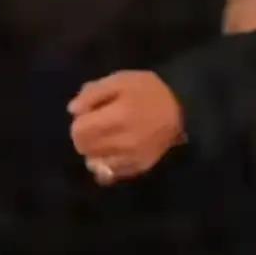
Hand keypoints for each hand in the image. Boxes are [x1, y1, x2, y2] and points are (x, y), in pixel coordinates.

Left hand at [68, 71, 184, 184]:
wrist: (183, 108)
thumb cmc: (148, 91)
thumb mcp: (120, 80)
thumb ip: (93, 93)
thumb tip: (73, 110)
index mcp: (118, 117)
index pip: (79, 130)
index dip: (80, 120)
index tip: (90, 112)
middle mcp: (124, 142)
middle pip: (84, 148)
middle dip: (85, 136)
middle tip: (98, 124)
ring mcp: (132, 158)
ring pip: (94, 163)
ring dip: (94, 150)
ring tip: (107, 137)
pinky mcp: (139, 167)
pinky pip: (110, 174)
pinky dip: (106, 163)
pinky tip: (114, 151)